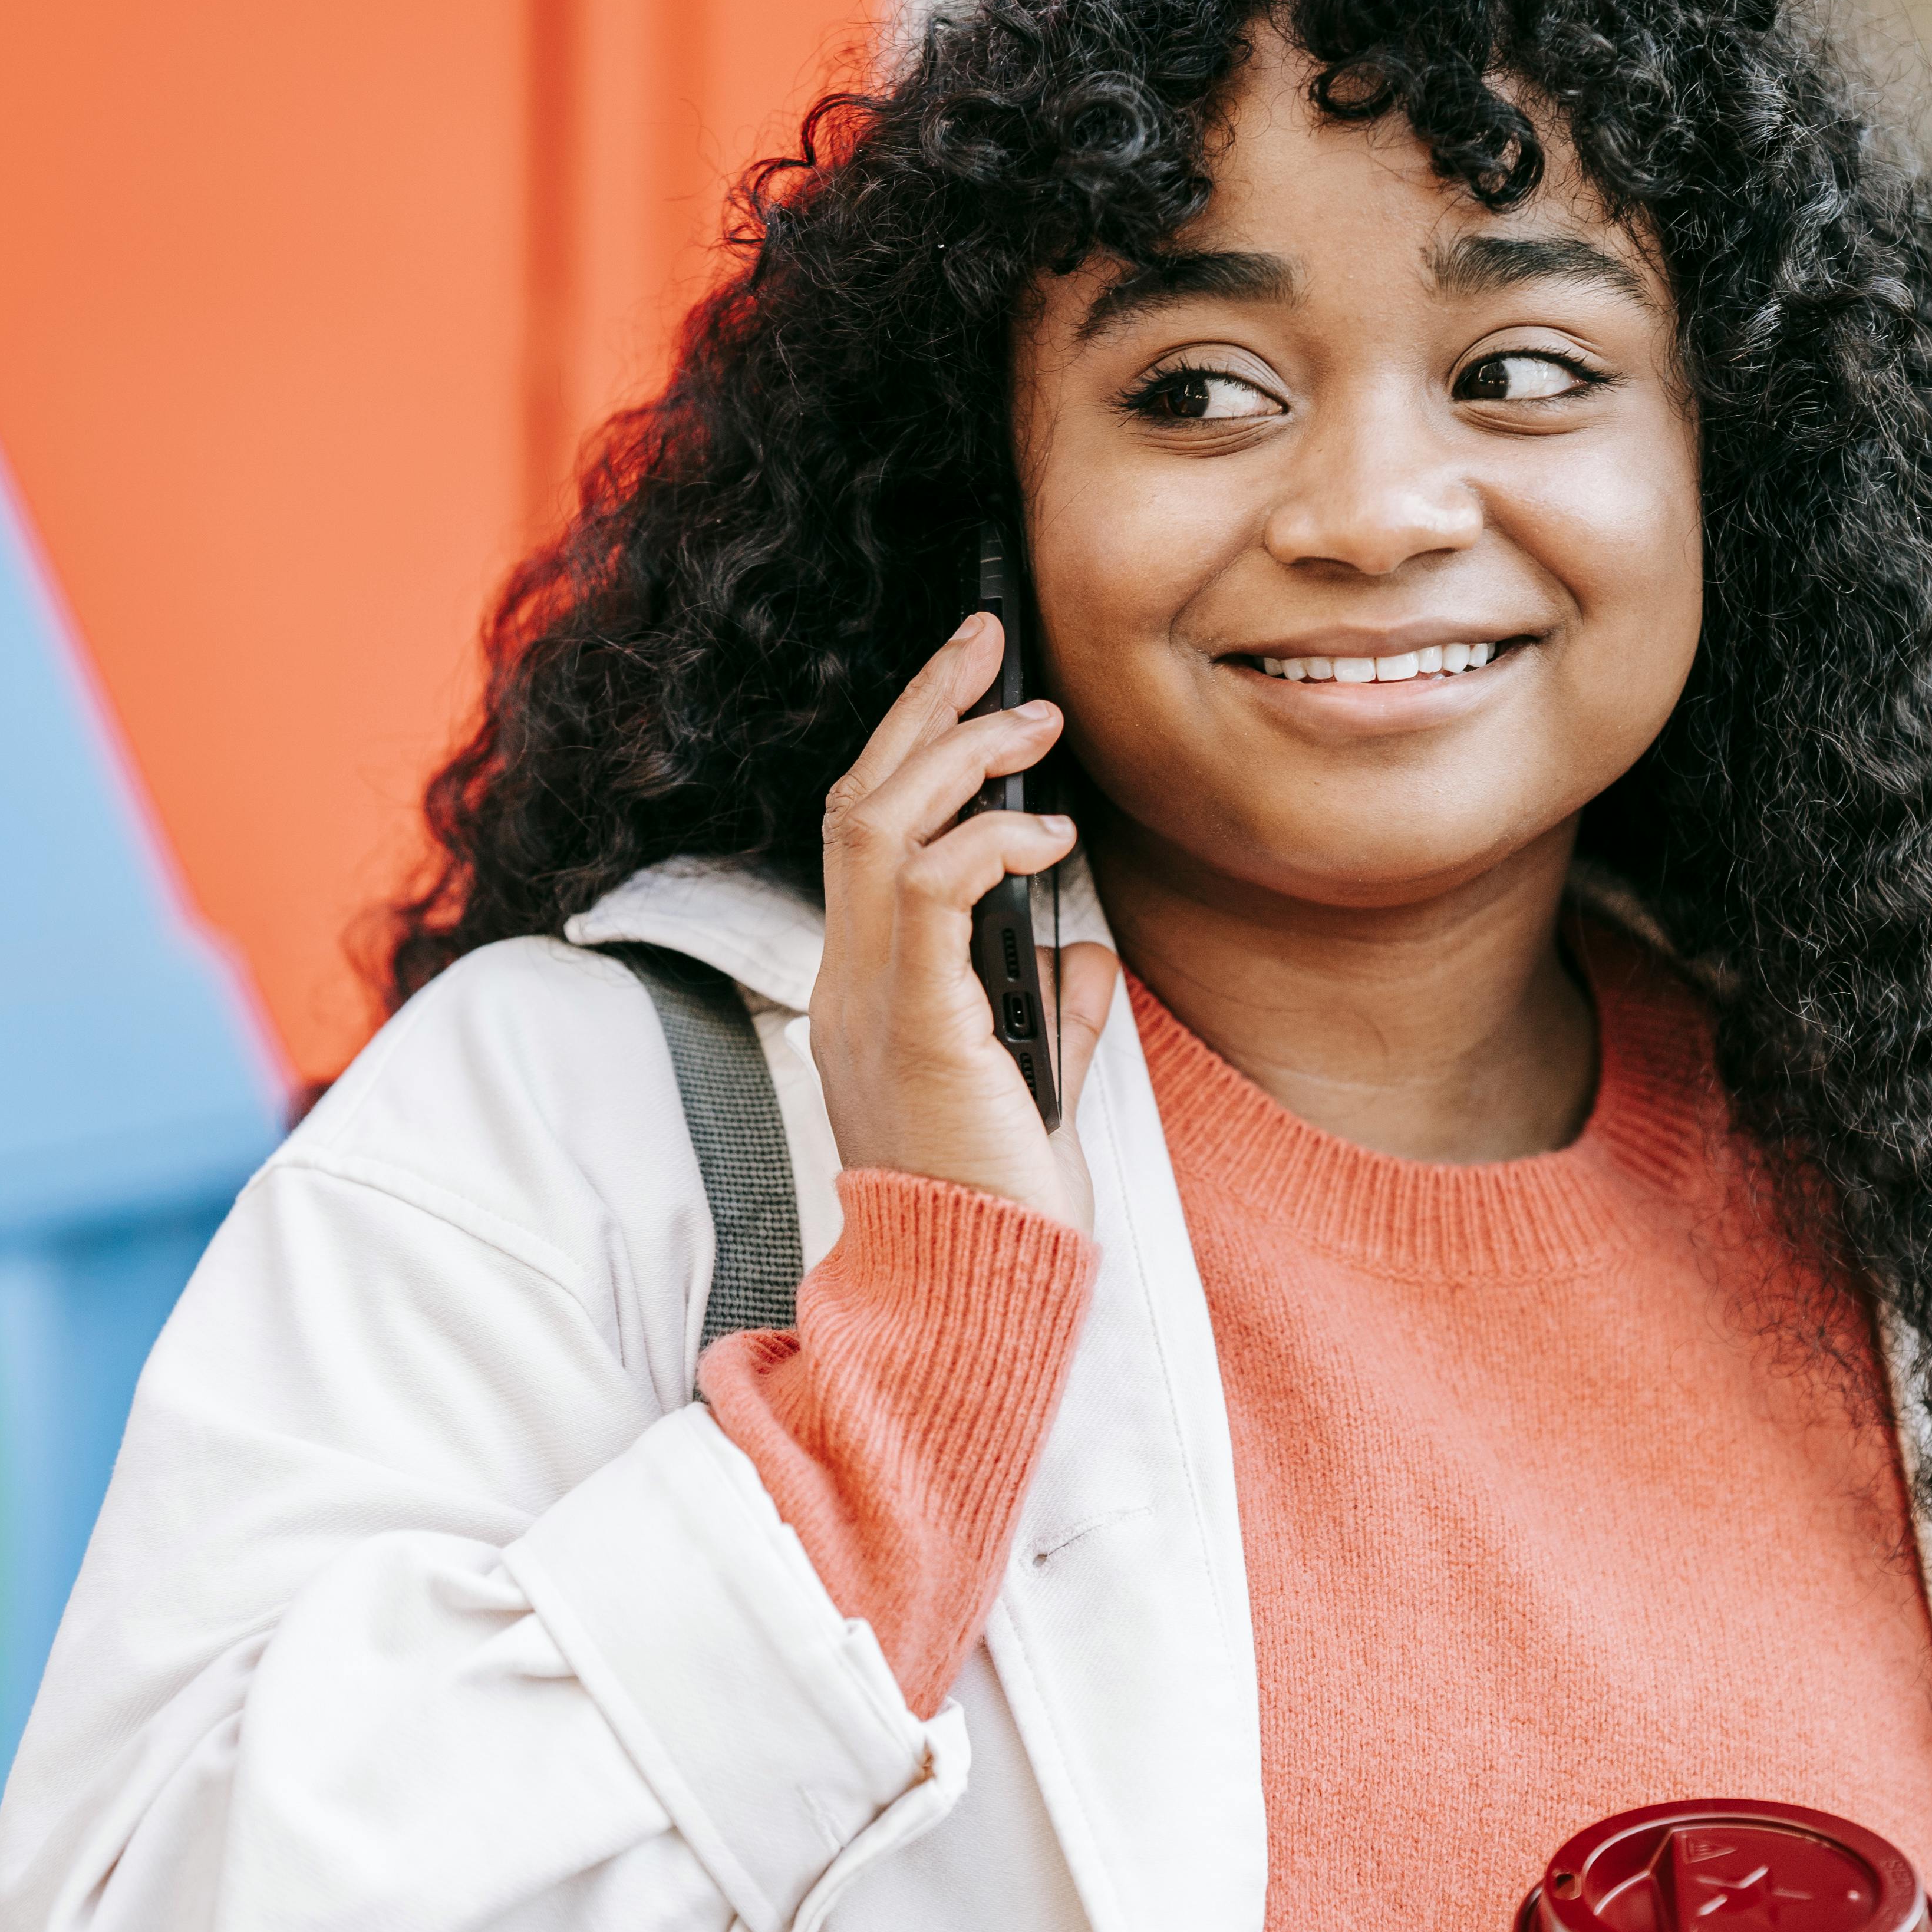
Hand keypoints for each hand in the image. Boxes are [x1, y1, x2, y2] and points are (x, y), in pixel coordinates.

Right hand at [812, 614, 1119, 1229]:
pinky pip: (931, 892)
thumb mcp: (1032, 1082)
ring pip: (877, 824)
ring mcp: (870, 1001)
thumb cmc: (1002, 1201)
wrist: (979, 1290)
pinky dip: (988, 841)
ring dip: (957, 755)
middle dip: (922, 707)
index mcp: (866, 990)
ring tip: (1034, 723)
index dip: (910, 744)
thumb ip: (1045, 1007)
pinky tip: (1047, 833)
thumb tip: (1083, 947)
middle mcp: (848, 983)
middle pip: (855, 800)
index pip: (864, 834)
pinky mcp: (919, 1025)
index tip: (974, 681)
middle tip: (990, 642)